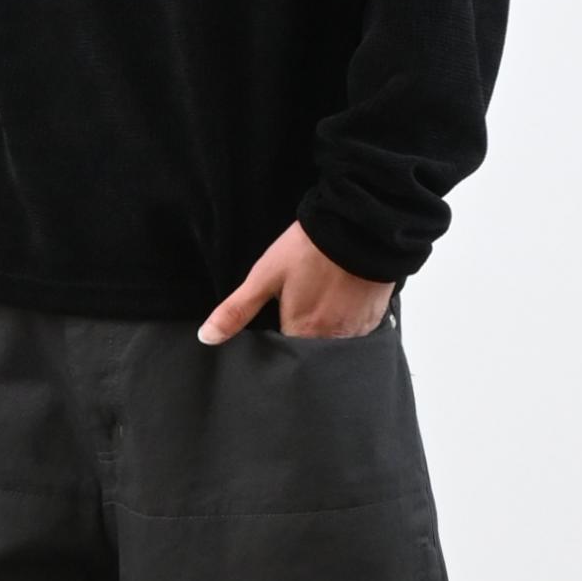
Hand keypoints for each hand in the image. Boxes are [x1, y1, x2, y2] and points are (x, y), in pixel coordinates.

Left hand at [197, 221, 394, 342]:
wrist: (358, 226)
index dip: (278, 340)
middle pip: (312, 350)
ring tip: (323, 301)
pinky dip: (349, 320)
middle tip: (302, 305)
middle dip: (304, 336)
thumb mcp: (265, 276)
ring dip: (328, 329)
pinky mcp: (375, 317)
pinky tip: (343, 300)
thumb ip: (237, 311)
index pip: (285, 354)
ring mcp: (357, 329)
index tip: (277, 323)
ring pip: (336, 341)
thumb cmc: (309, 249)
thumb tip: (207, 337)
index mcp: (303, 332)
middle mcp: (332, 338)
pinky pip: (358, 330)